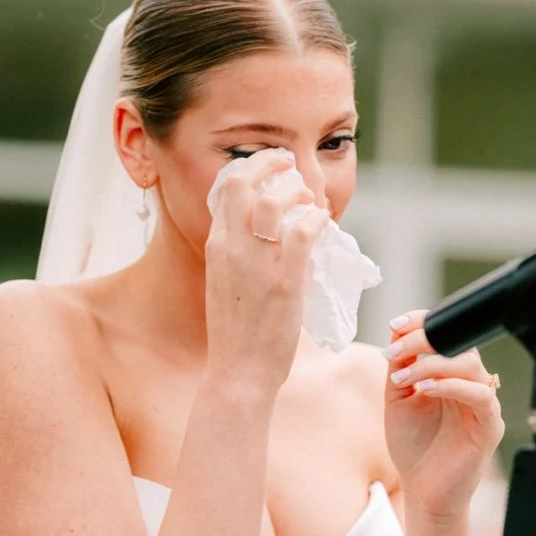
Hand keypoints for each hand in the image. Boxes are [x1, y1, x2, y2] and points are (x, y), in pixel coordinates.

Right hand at [203, 148, 325, 396]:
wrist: (237, 373)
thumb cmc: (234, 333)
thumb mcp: (223, 284)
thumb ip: (237, 254)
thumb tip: (266, 228)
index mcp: (215, 248)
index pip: (227, 188)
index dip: (251, 168)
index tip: (270, 169)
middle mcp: (231, 250)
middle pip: (245, 182)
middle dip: (272, 162)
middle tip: (289, 166)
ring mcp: (258, 265)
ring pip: (276, 200)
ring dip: (298, 192)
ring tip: (308, 201)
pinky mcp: (286, 280)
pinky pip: (305, 229)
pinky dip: (317, 219)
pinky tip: (321, 226)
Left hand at [383, 312, 504, 524]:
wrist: (424, 490)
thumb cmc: (414, 446)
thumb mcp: (398, 402)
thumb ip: (399, 369)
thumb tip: (396, 332)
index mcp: (450, 375)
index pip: (447, 338)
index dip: (426, 324)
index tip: (398, 323)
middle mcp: (469, 384)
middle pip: (460, 346)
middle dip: (426, 341)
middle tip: (394, 350)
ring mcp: (482, 402)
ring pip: (470, 366)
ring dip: (434, 364)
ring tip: (403, 376)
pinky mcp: (489, 424)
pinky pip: (480, 395)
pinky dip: (452, 387)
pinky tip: (424, 389)